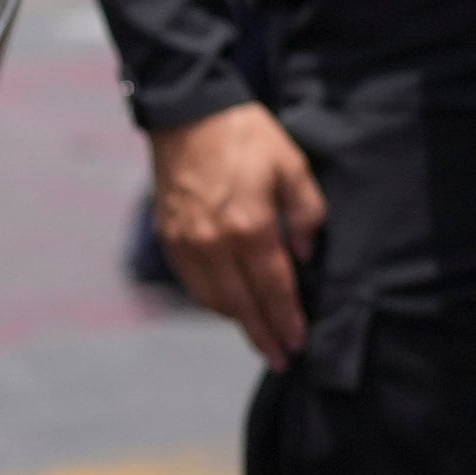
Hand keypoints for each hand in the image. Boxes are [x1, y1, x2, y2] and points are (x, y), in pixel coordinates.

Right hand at [151, 101, 325, 366]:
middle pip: (241, 305)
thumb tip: (304, 255)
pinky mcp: (169, 238)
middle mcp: (214, 244)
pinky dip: (213, 300)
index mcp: (250, 227)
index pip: (273, 289)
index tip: (298, 344)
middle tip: (280, 359)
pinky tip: (230, 304)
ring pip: (213, 300)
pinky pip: (193, 283)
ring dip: (237, 321)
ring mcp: (187, 243)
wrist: (188, 114)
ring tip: (260, 334)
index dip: (287, 320)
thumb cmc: (247, 137)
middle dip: (262, 335)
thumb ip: (306, 214)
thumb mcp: (293, 166)